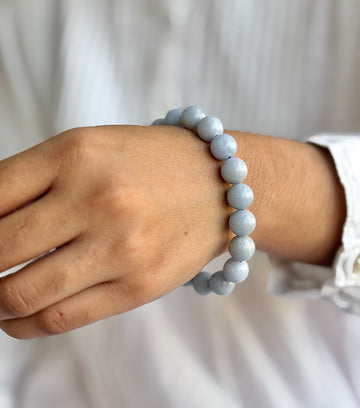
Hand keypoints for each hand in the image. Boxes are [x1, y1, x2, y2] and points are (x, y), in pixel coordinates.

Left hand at [0, 125, 230, 338]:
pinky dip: (23, 324)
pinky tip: (16, 317)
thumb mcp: (93, 149)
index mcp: (78, 154)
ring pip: (19, 295)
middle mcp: (98, 200)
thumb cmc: (153, 163)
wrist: (223, 185)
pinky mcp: (139, 287)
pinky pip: (60, 318)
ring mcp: (121, 248)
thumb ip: (36, 182)